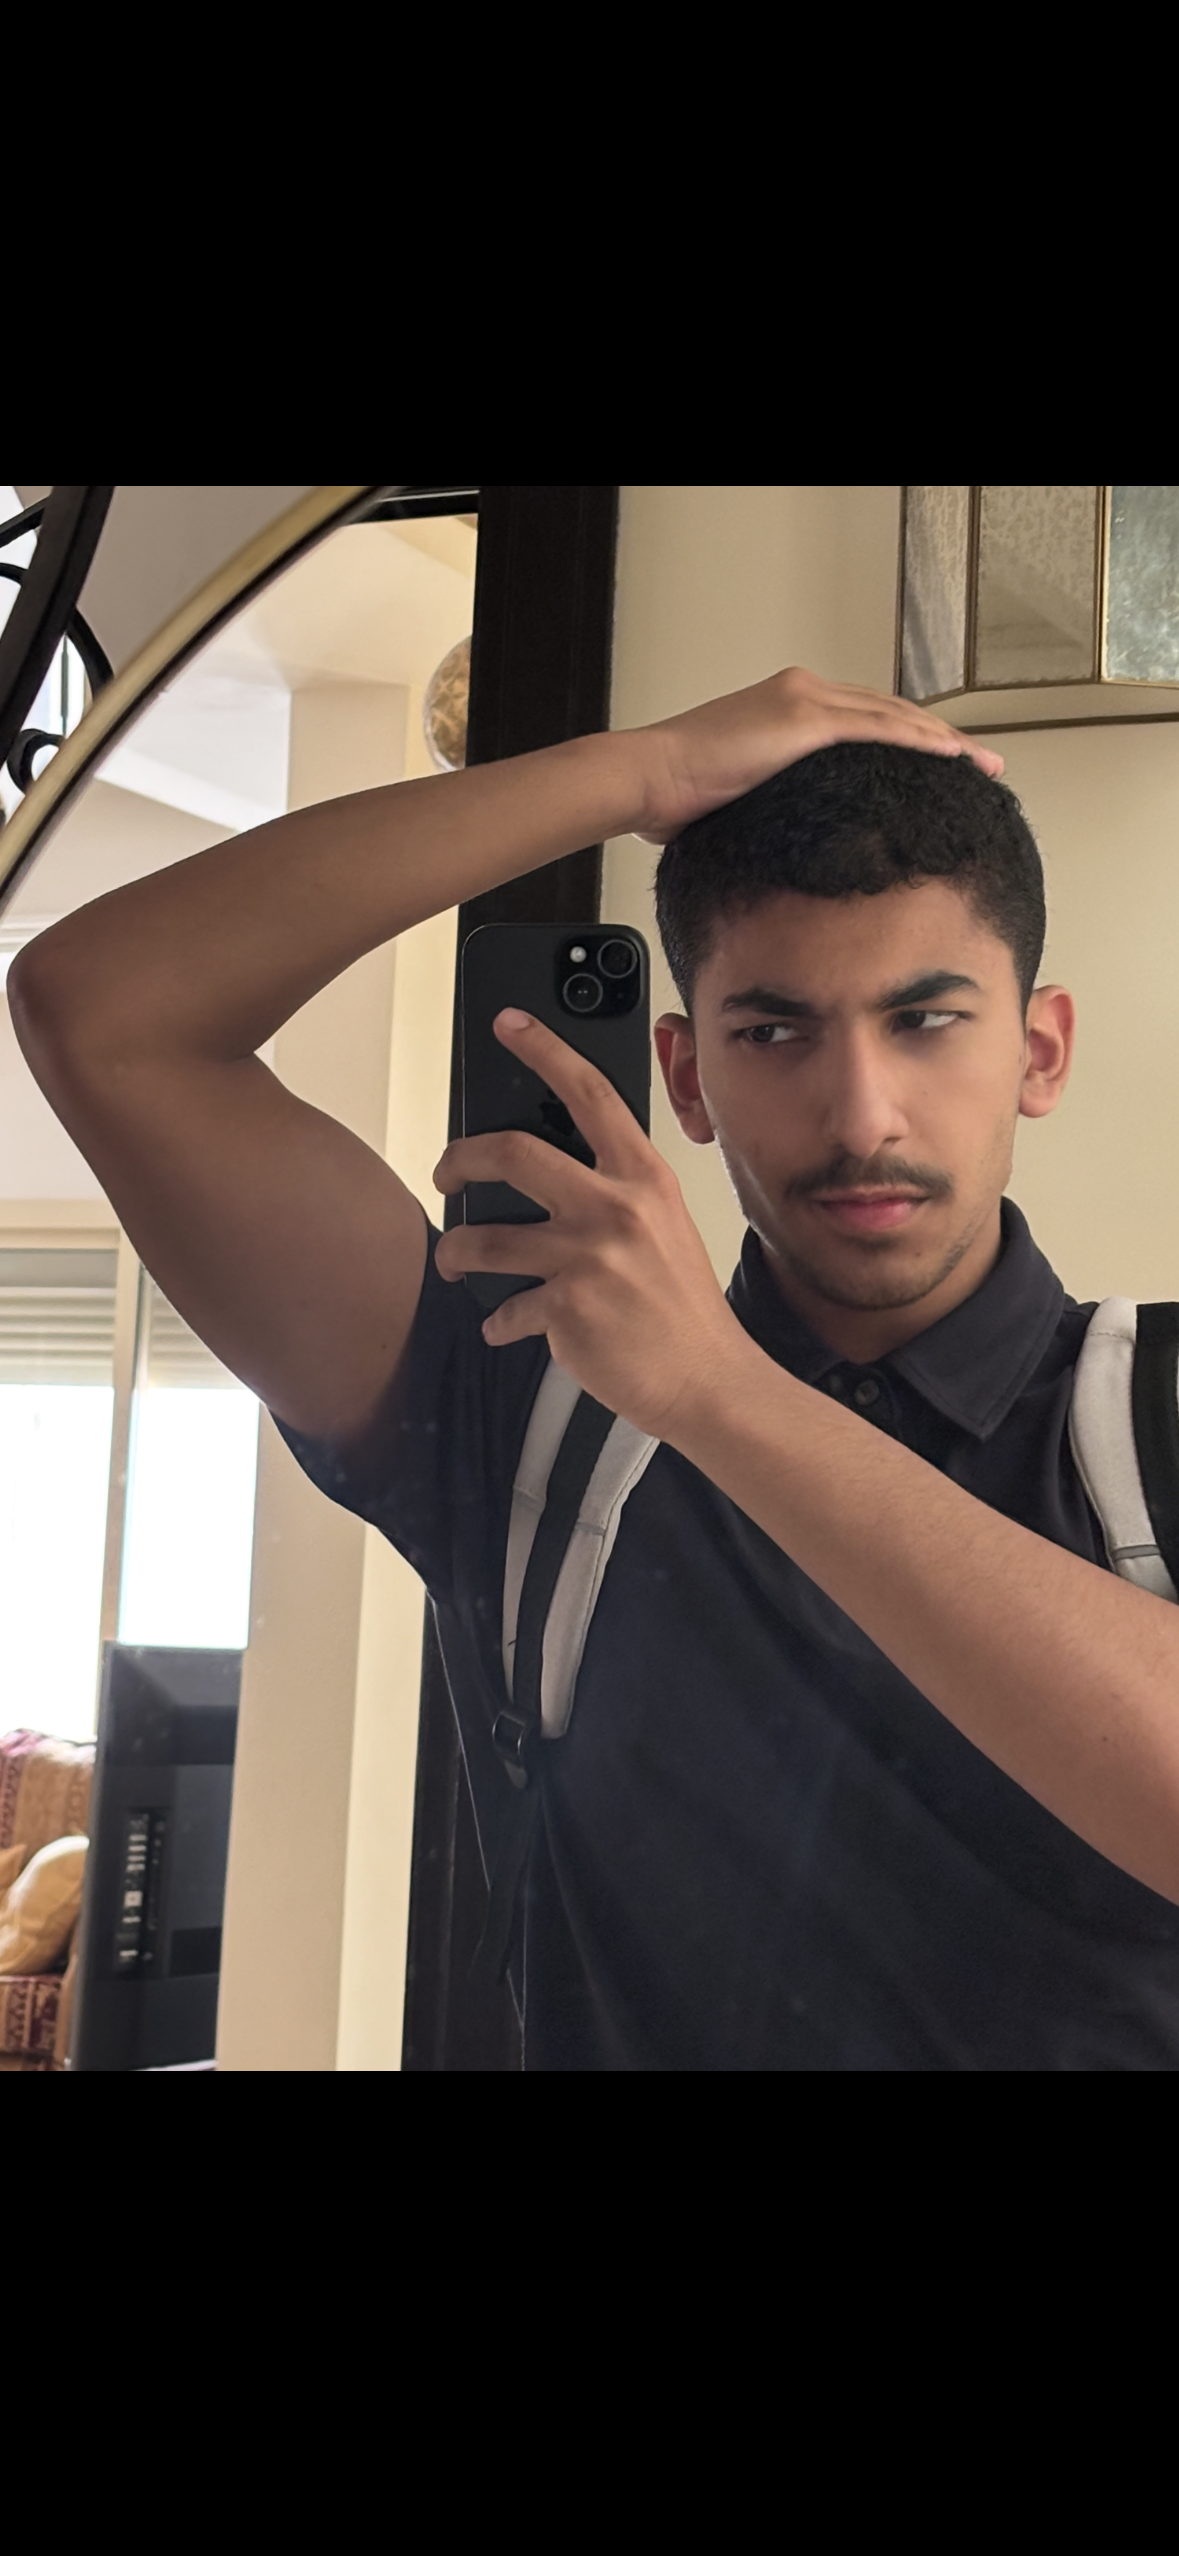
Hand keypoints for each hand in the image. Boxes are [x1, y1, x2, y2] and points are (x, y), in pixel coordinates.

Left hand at [432, 1011, 746, 1439]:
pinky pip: (505, 1308)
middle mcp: (615, 1207)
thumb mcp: (665, 1225)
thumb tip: (552, 1172)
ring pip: (483, 1239)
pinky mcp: (567, 1310)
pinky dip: (499, 1321)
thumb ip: (617, 1191)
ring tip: (455, 1261)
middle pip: (511, 1152)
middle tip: (445, 1176)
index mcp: (643, 1176)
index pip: (589, 1092)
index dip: (543, 1049)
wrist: (708, 1378)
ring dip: (456, 1252)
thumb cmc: (682, 1305)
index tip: (508, 1023)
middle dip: (458, 1160)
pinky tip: (505, 1327)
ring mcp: (589, 1258)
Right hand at [632, 665, 1004, 844]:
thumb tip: (790, 843)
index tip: (941, 765)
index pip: (863, 720)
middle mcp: (801, 692)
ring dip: (943, 740)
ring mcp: (803, 700)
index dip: (907, 740)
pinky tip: (952, 757)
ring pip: (893, 715)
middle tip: (981, 762)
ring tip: (982, 763)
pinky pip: (877, 728)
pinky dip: (919, 741)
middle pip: (889, 712)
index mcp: (786, 707)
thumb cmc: (676, 798)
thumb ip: (773, 804)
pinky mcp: (802, 719)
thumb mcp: (738, 799)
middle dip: (939, 738)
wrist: (647, 778)